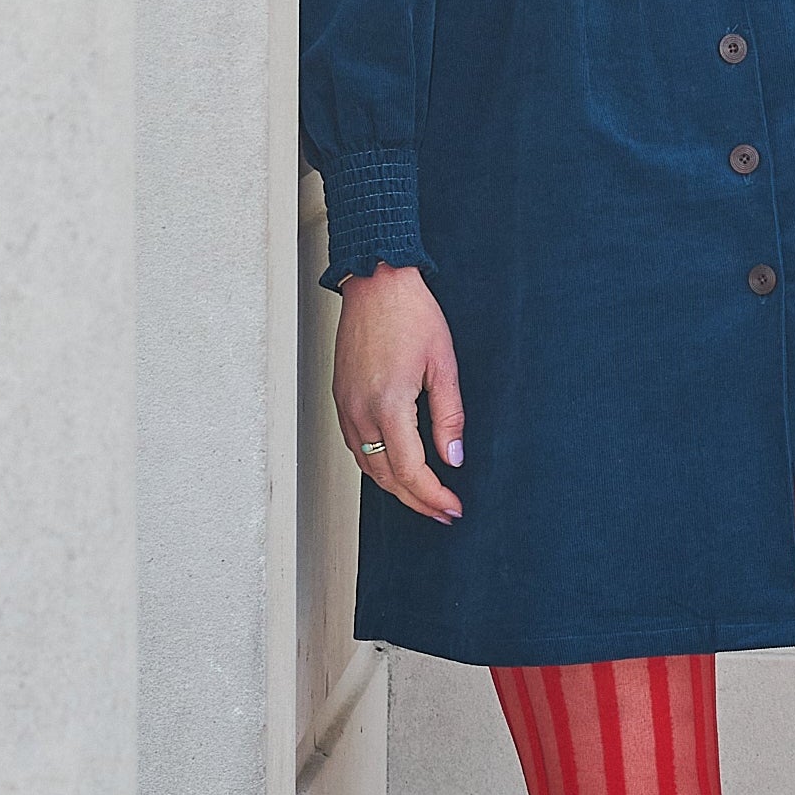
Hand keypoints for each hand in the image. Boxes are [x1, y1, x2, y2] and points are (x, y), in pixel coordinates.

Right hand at [333, 264, 464, 523]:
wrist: (376, 282)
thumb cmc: (412, 314)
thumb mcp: (444, 365)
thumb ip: (449, 417)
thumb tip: (453, 458)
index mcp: (389, 405)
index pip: (411, 470)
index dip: (433, 496)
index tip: (452, 507)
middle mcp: (360, 411)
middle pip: (386, 477)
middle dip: (416, 500)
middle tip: (443, 512)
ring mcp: (346, 405)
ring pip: (367, 465)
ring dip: (395, 487)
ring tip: (423, 497)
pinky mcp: (340, 397)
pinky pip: (355, 446)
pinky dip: (375, 465)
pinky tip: (394, 467)